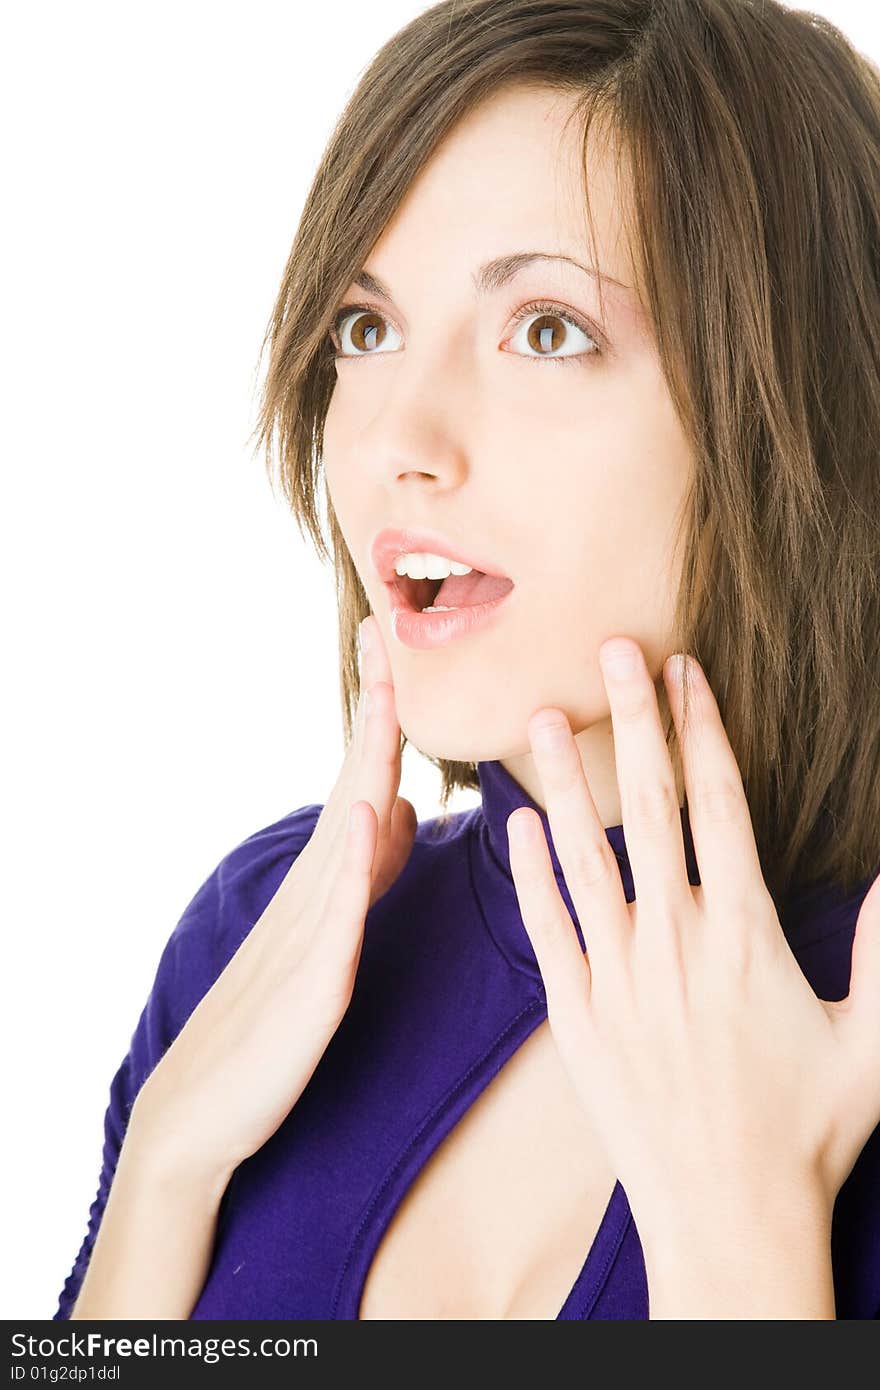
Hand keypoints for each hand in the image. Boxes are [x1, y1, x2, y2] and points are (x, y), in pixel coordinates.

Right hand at [134, 614, 416, 1179]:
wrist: (204, 1112)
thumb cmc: (274, 1023)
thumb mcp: (332, 931)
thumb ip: (368, 869)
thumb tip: (404, 808)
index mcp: (329, 881)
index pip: (363, 780)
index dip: (383, 715)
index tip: (397, 645)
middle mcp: (315, 890)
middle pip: (353, 783)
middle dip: (375, 708)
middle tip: (387, 630)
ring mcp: (310, 934)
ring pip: (347, 832)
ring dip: (369, 760)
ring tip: (388, 696)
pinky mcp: (312, 987)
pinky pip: (338, 917)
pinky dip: (357, 864)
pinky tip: (373, 817)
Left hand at [506, 638, 879, 1236]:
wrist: (729, 1218)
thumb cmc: (808, 1131)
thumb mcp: (872, 1041)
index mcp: (746, 932)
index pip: (720, 802)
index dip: (703, 727)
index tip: (687, 670)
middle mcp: (676, 940)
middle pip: (652, 805)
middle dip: (634, 718)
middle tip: (611, 648)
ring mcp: (618, 975)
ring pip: (585, 853)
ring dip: (565, 778)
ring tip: (543, 715)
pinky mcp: (575, 1014)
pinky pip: (546, 927)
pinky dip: (528, 872)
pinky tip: (516, 821)